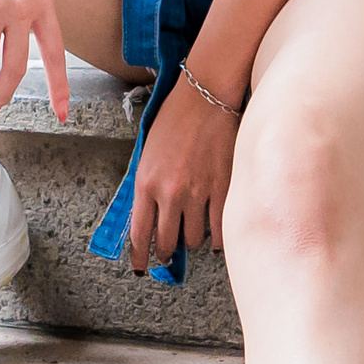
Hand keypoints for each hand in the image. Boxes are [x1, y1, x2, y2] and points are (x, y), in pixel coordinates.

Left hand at [124, 78, 236, 272]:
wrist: (205, 97)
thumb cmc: (175, 119)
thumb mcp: (148, 153)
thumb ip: (148, 185)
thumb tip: (151, 216)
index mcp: (146, 183)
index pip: (139, 233)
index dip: (141, 255)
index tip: (142, 267)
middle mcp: (169, 193)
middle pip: (167, 242)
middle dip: (166, 252)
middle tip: (169, 253)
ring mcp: (198, 193)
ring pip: (194, 239)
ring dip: (193, 239)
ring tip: (194, 232)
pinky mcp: (223, 189)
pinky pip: (220, 229)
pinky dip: (218, 237)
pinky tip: (216, 236)